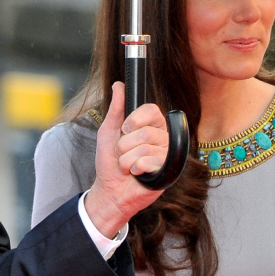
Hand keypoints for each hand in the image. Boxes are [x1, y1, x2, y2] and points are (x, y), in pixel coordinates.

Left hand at [85, 81, 168, 238]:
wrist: (110, 190)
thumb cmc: (109, 162)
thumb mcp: (108, 131)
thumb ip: (115, 109)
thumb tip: (118, 85)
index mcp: (150, 126)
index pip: (152, 110)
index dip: (136, 119)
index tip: (124, 129)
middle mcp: (161, 138)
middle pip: (146, 131)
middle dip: (125, 145)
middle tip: (122, 153)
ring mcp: (165, 155)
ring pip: (145, 147)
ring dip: (127, 158)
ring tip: (126, 166)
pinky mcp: (166, 171)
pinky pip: (150, 161)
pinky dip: (135, 168)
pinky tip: (135, 173)